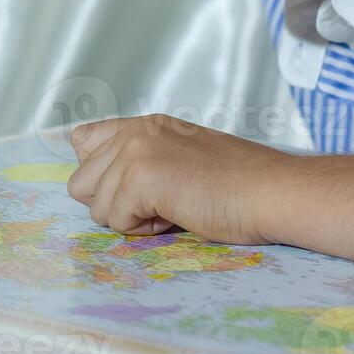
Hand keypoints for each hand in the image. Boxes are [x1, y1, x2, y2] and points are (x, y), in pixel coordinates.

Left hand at [66, 113, 291, 242]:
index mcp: (144, 124)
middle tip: (165, 201)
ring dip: (132, 218)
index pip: (83, 140)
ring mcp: (136, 150)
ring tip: (175, 206)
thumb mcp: (180, 160)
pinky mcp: (141, 176)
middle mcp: (135, 130)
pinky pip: (115, 221)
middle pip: (81, 183)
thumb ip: (138, 160)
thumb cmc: (237, 188)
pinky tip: (178, 214)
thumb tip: (93, 179)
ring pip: (96, 206)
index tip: (139, 188)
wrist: (271, 192)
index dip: (102, 176)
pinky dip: (144, 229)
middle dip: (116, 204)